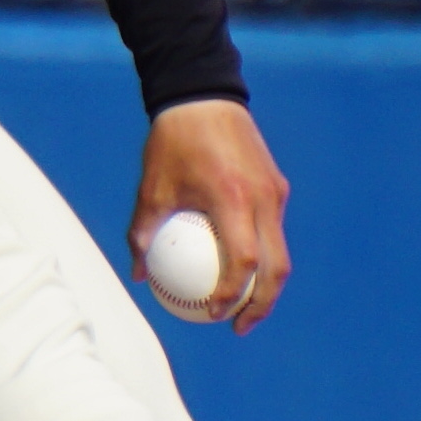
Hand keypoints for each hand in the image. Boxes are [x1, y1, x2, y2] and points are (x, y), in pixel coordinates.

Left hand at [133, 99, 290, 333]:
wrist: (204, 95)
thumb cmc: (172, 142)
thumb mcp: (151, 188)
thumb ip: (143, 233)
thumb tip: (139, 275)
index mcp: (234, 200)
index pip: (243, 263)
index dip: (232, 296)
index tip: (213, 315)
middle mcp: (263, 199)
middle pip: (275, 267)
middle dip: (260, 304)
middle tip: (237, 326)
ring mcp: (275, 192)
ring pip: (280, 250)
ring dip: (265, 283)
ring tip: (242, 306)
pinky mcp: (276, 185)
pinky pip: (273, 228)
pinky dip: (262, 254)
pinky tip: (239, 267)